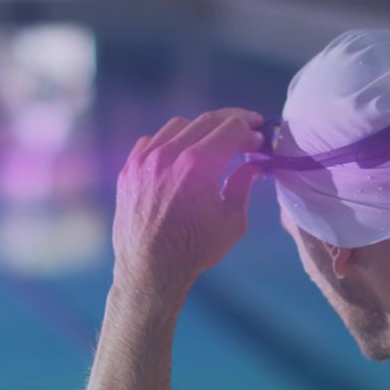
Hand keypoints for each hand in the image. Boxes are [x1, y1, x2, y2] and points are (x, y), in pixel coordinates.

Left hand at [111, 108, 264, 305]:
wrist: (150, 269)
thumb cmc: (195, 249)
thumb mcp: (232, 221)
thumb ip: (243, 185)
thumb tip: (254, 165)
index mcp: (198, 165)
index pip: (231, 129)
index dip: (250, 131)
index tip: (259, 139)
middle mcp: (169, 155)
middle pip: (207, 121)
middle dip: (232, 122)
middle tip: (248, 128)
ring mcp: (145, 160)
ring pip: (178, 126)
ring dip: (201, 130)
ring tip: (213, 143)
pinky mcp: (129, 168)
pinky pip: (152, 141)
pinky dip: (171, 141)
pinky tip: (181, 155)